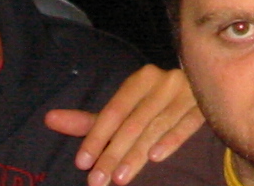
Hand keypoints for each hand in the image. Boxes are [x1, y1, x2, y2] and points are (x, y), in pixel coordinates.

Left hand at [46, 65, 203, 185]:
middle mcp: (163, 81)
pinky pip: (187, 124)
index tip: (82, 162)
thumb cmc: (152, 107)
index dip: (97, 136)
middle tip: (97, 181)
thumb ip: (89, 120)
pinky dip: (172, 140)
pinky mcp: (204, 106)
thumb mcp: (121, 113)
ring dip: (137, 154)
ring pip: (156, 127)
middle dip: (113, 154)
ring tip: (120, 178)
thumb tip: (49, 119)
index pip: (114, 110)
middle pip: (133, 122)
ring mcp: (186, 92)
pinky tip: (156, 157)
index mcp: (141, 79)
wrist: (202, 93)